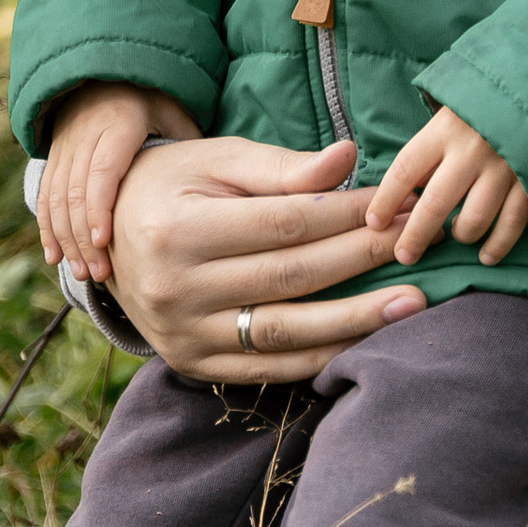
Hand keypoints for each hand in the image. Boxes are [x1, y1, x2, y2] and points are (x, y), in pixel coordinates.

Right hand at [38, 83, 189, 282]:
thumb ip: (186, 142)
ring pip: (55, 199)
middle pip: (75, 192)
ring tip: (83, 274)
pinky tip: (55, 258)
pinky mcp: (53, 160)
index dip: (100, 208)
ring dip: (66, 239)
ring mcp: (65, 149)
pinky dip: (47, 229)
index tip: (105, 242)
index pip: (103, 170)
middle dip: (83, 236)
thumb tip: (210, 184)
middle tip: (99, 274)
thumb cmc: (150, 98)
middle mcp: (84, 136)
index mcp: (118, 123)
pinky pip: (44, 196)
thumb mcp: (172, 110)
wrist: (103, 74)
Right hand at [108, 132, 424, 384]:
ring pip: (285, 332)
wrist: (107, 236)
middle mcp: (174, 288)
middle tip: (420, 244)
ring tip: (413, 303)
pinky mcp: (192, 364)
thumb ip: (283, 167)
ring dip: (355, 320)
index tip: (401, 204)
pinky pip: (269, 368)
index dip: (349, 215)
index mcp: (177, 228)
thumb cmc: (174, 184)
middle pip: (291, 276)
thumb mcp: (219, 161)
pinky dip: (322, 355)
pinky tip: (367, 338)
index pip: (284, 224)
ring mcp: (181, 334)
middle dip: (363, 259)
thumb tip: (349, 158)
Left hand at [365, 108, 527, 265]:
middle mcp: (472, 150)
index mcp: (446, 128)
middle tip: (405, 255)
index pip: (405, 170)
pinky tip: (486, 255)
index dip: (385, 200)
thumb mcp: (453, 110)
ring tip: (456, 236)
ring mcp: (504, 168)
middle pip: (434, 204)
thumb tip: (409, 189)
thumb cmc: (488, 102)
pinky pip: (511, 224)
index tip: (374, 222)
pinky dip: (497, 245)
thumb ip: (432, 146)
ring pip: (473, 220)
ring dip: (461, 236)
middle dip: (415, 236)